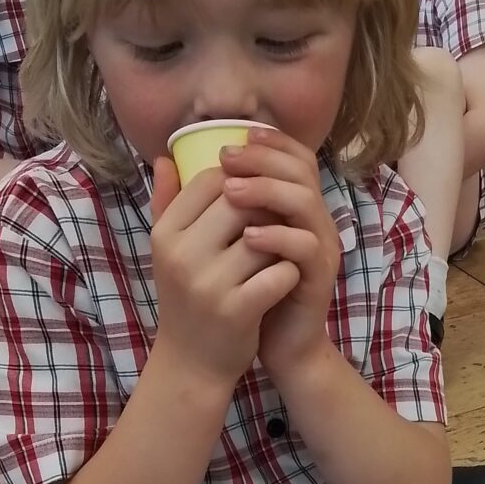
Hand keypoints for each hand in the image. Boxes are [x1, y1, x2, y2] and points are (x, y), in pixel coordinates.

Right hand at [149, 156, 299, 388]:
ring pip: (265, 234)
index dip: (241, 179)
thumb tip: (166, 158)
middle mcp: (182, 255)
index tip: (255, 193)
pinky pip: (280, 272)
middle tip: (279, 218)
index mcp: (165, 234)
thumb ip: (167, 202)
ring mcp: (209, 283)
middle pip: (240, 200)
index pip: (210, 179)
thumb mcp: (169, 251)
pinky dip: (290, 271)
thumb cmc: (188, 299)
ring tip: (282, 248)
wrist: (192, 364)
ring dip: (282, 238)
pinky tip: (286, 278)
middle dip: (266, 205)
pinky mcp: (237, 310)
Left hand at [220, 129, 340, 373]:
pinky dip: (277, 238)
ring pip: (306, 203)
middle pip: (302, 172)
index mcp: (296, 208)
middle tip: (227, 160)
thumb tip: (164, 160)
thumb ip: (198, 201)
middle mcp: (314, 221)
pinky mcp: (318, 277)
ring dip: (267, 193)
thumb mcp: (221, 241)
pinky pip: (306, 247)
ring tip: (231, 194)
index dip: (270, 143)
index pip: (295, 158)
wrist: (279, 346)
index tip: (233, 138)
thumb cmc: (251, 291)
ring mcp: (320, 247)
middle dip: (263, 160)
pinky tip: (248, 238)